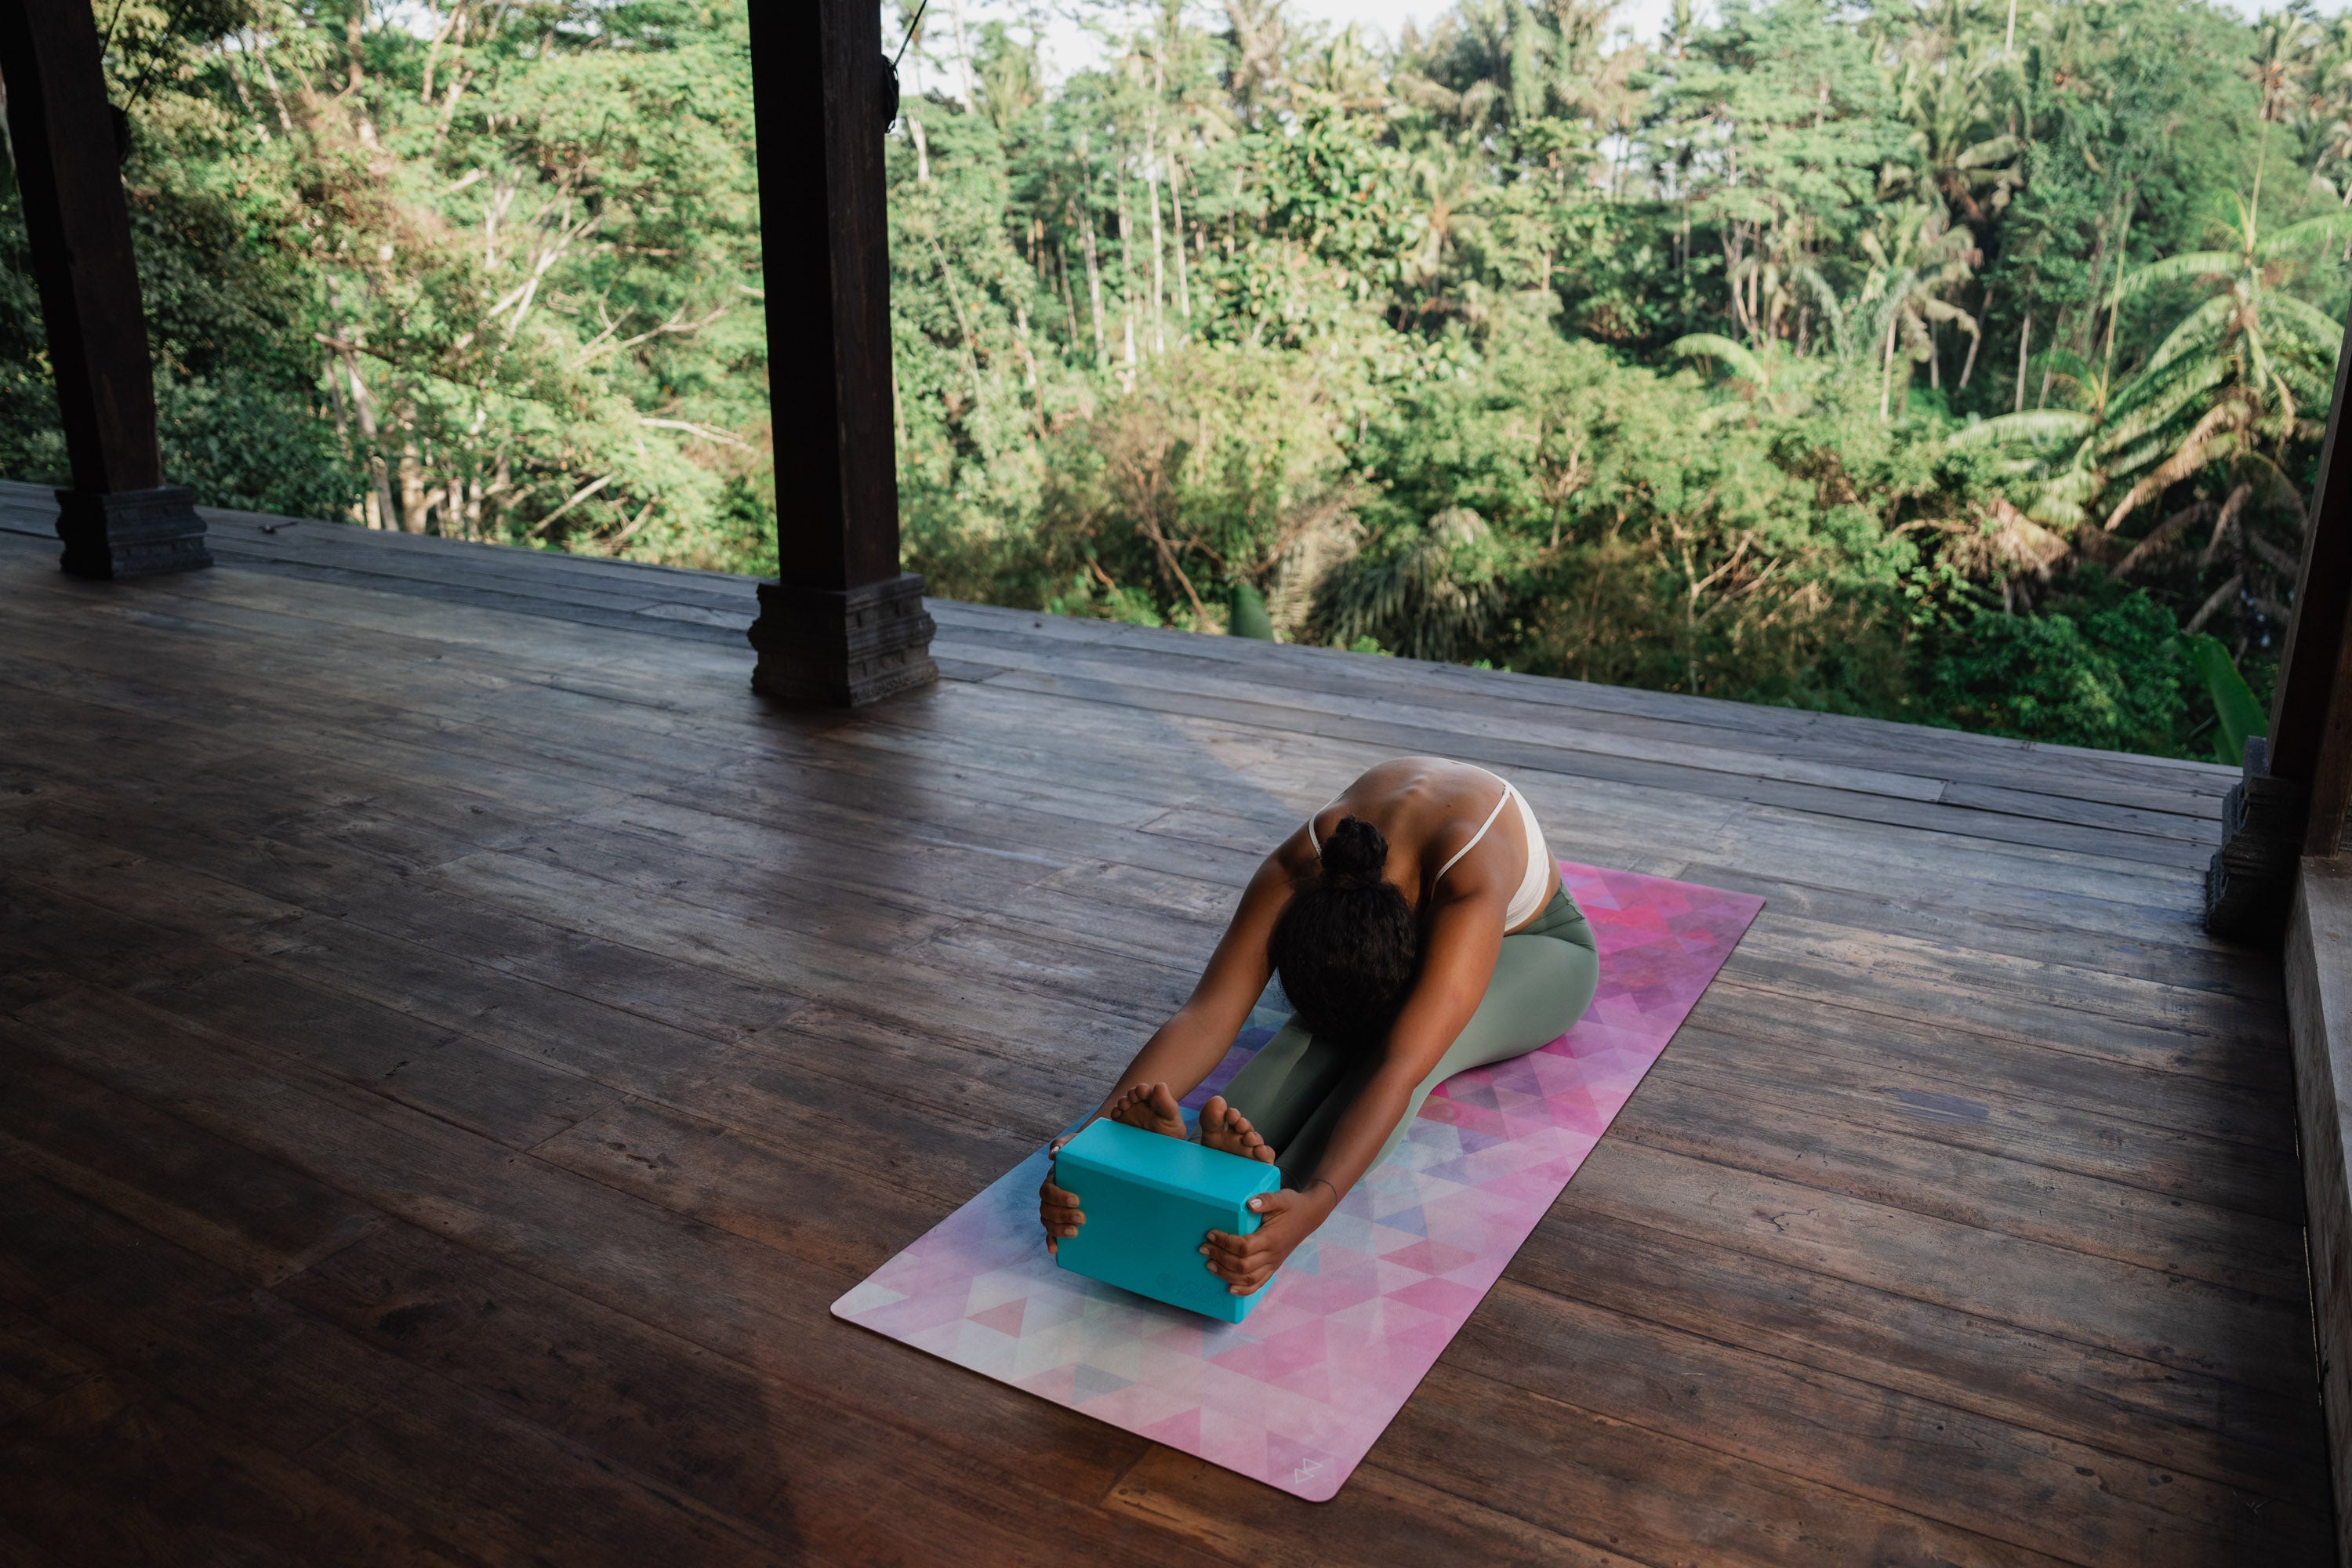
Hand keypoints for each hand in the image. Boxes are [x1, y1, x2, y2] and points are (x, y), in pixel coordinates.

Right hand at [1039, 1132, 1083, 1253]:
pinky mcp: (1062, 1219)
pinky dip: (1051, 1241)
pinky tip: (1055, 1250)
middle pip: (1046, 1210)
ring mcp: (1055, 1208)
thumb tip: (1053, 1155)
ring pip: (1047, 1222)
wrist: (1093, 1160)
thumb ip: (1065, 1143)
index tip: (1076, 1200)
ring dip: (1058, 1230)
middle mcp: (1051, 1196)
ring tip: (1075, 1233)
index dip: (1059, 1197)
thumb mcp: (1076, 1143)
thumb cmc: (1084, 1151)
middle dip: (1062, 1216)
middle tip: (1082, 1218)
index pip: (1047, 1191)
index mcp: (1053, 1180)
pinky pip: (1051, 1232)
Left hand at [1200, 1183, 1335, 1294]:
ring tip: (1209, 1265)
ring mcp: (1273, 1263)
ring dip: (1226, 1274)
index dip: (1224, 1242)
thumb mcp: (1281, 1197)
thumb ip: (1266, 1200)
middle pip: (1242, 1265)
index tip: (1210, 1234)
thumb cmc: (1293, 1205)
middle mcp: (1272, 1254)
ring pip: (1248, 1279)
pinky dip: (1244, 1289)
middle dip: (1220, 1258)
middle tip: (1203, 1248)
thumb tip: (1249, 1203)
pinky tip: (1230, 1288)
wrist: (1310, 1216)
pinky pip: (1259, 1284)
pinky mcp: (1274, 1267)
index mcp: (1271, 1238)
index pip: (1243, 1247)